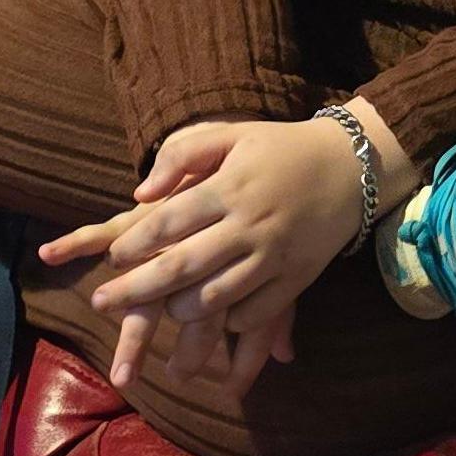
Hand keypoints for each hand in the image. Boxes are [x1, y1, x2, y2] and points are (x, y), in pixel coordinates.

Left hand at [40, 118, 356, 395]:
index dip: (135, 243)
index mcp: (231, 188)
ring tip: (162, 313)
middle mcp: (250, 223)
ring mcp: (275, 253)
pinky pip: (258, 309)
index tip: (114, 257)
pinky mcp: (299, 275)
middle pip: (184, 265)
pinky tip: (217, 320)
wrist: (354, 166)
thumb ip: (183, 154)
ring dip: (181, 310)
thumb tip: (140, 194)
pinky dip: (233, 319)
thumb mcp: (233, 135)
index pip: (170, 221)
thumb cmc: (283, 149)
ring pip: (218, 295)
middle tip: (102, 302)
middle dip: (137, 288)